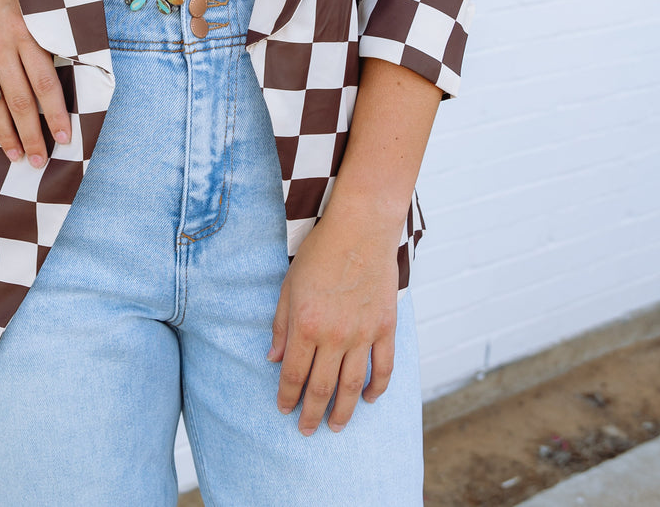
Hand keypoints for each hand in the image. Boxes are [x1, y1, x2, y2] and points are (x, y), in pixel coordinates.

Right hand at [0, 0, 71, 166]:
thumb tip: (76, 59)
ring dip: (6, 134)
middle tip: (39, 162)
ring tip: (15, 157)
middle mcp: (1, 45)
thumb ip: (51, 27)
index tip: (64, 138)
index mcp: (27, 30)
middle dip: (31, 136)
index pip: (46, 84)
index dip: (55, 115)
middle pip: (19, 101)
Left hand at [267, 201, 399, 435]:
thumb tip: (274, 360)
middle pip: (321, 388)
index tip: (283, 410)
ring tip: (334, 426)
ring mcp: (363, 334)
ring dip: (343, 411)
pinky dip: (377, 388)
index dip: (287, 397)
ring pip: (353, 386)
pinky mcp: (385, 327)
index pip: (294, 375)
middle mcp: (334, 335)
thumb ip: (281, 325)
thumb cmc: (320, 253)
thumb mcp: (289, 286)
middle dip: (311, 414)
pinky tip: (369, 399)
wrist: (360, 228)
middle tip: (306, 430)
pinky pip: (383, 368)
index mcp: (306, 325)